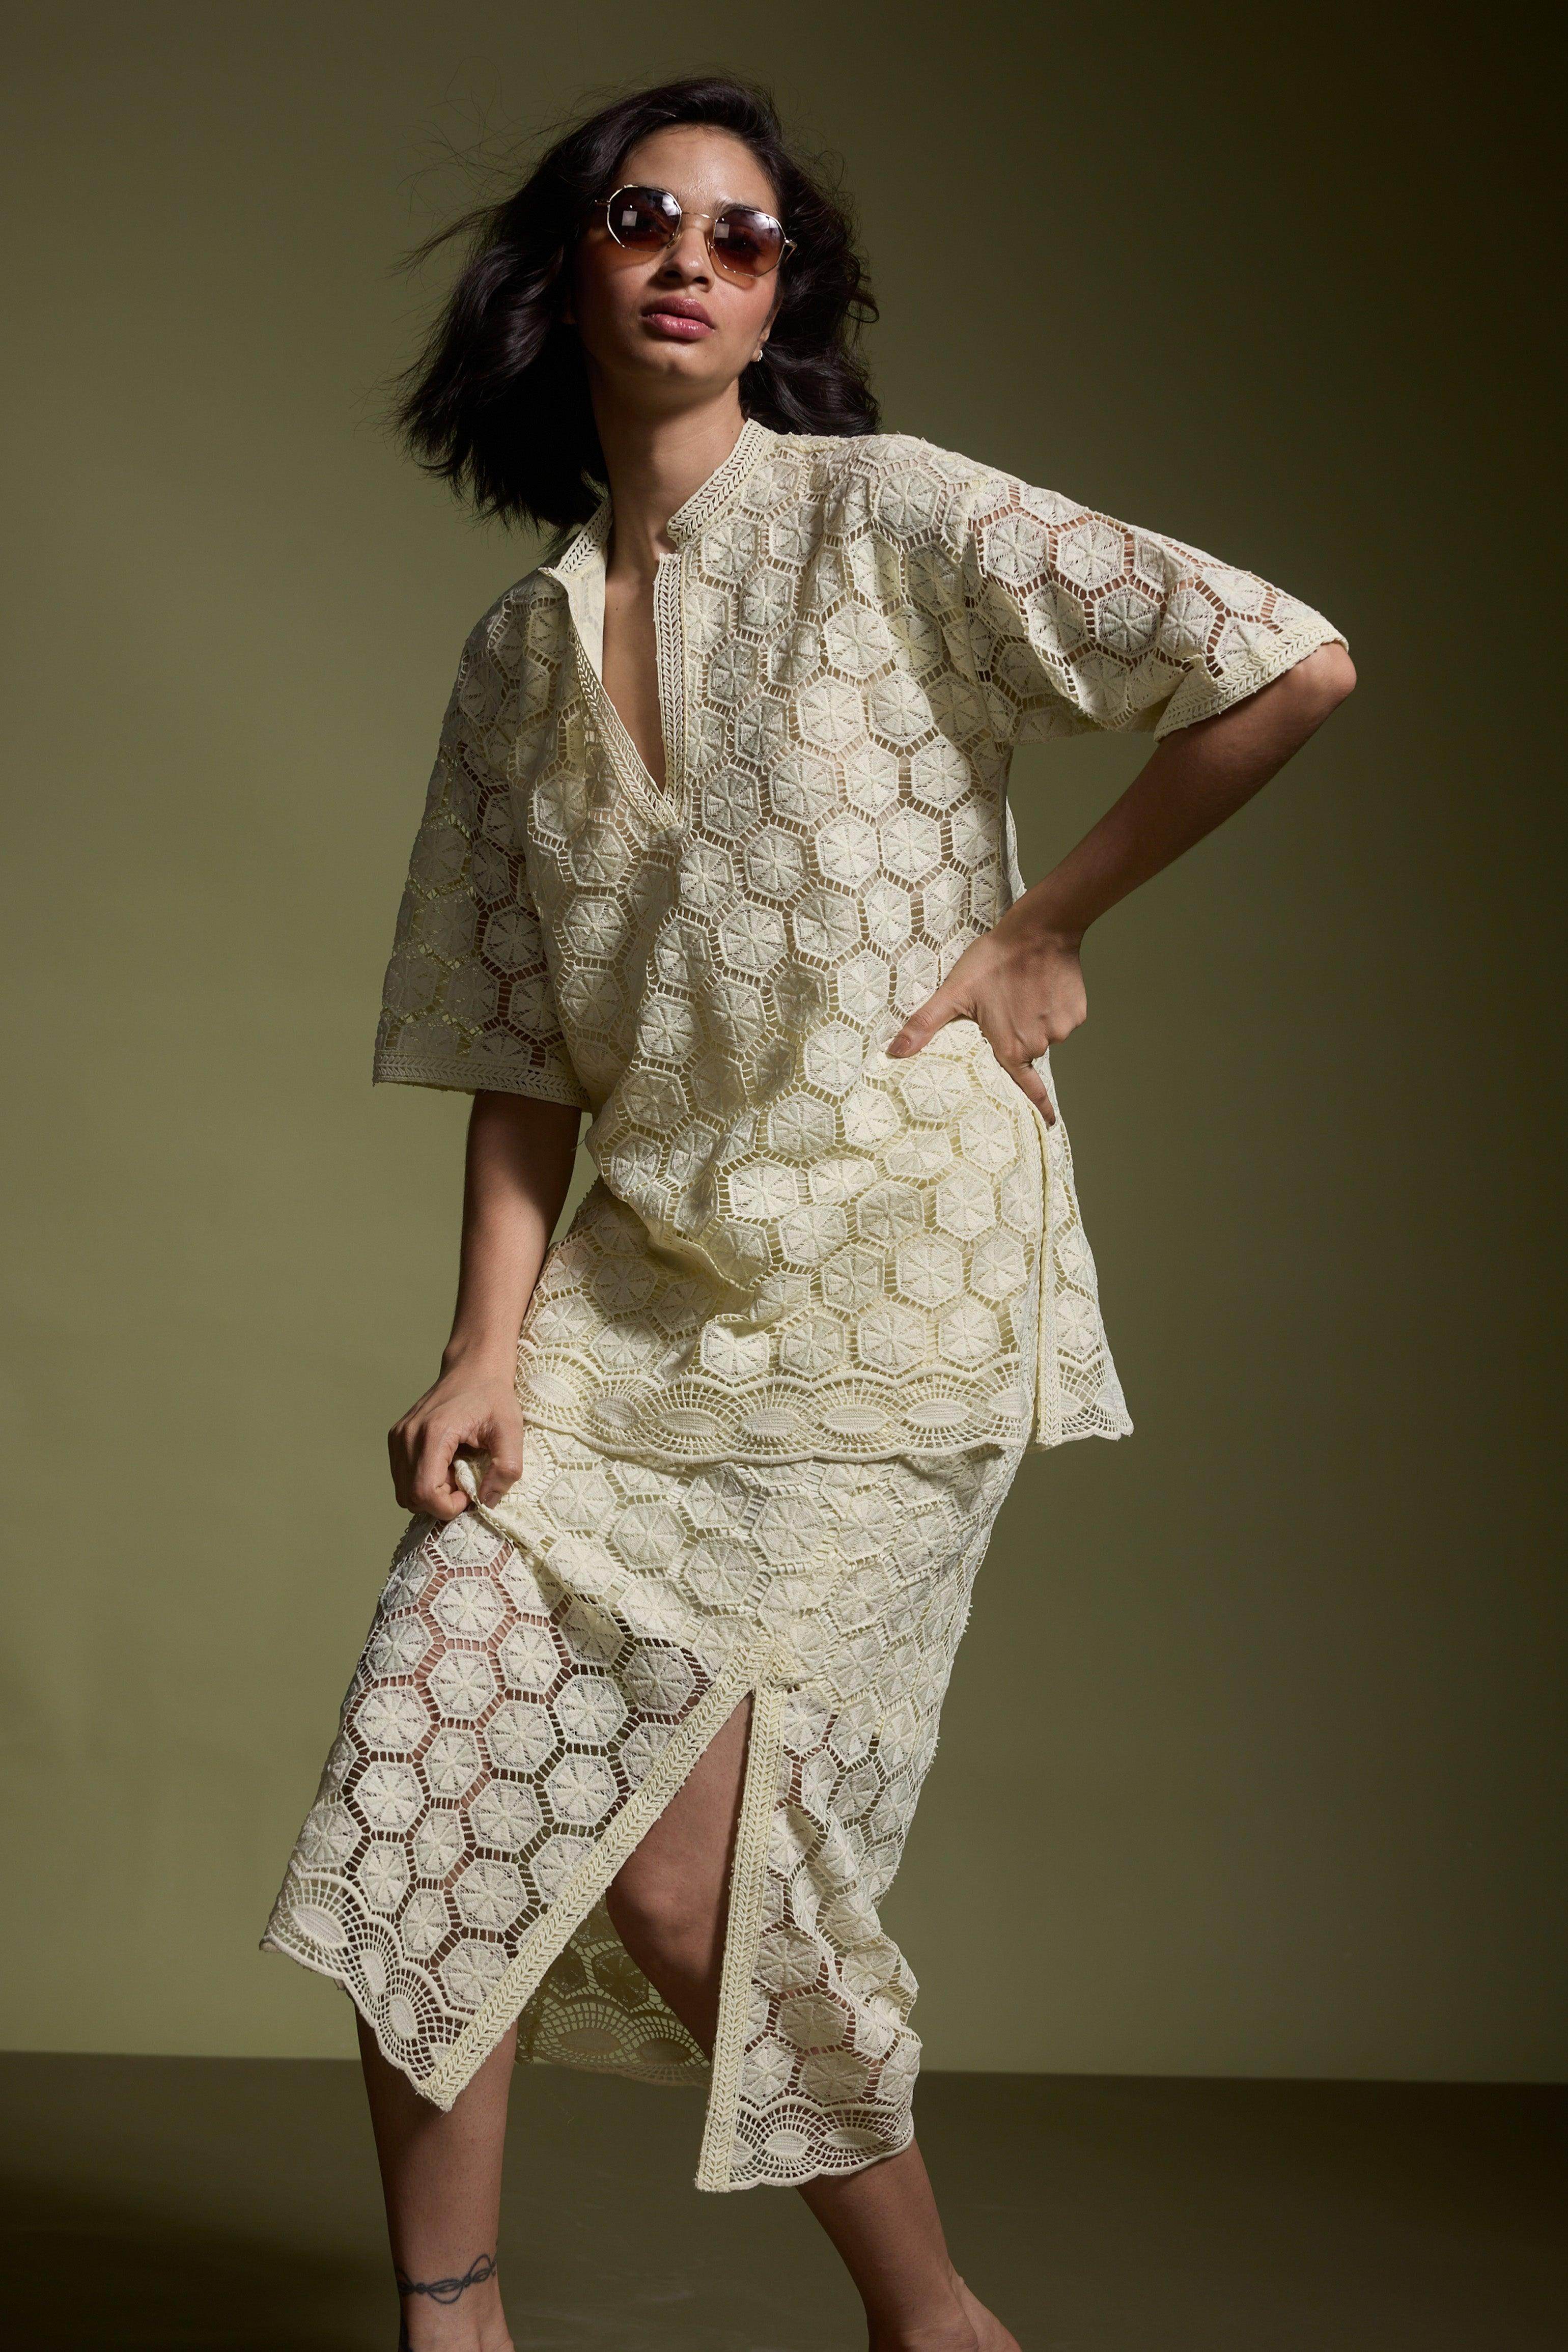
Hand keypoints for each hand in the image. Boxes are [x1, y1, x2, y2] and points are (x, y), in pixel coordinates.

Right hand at [388, 1355, 524, 1520]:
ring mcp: (398, 1437)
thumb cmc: (493, 1397)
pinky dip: (423, 1481)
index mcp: (433, 1433)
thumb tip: (487, 1501)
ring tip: (456, 1472)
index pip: (425, 1493)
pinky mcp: (397, 1438)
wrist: (474, 1367)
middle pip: (410, 1497)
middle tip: (465, 1483)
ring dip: (432, 1493)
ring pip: (404, 1491)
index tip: (470, 1493)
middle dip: (440, 1503)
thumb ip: (506, 1468)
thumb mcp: (512, 1431)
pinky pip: (403, 1477)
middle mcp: (407, 1436)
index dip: (448, 1506)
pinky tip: (445, 1465)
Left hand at [885, 907, 1086, 1120]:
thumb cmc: (994, 960)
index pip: (1026, 1088)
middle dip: (1015, 1036)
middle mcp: (1039, 1044)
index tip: (1047, 1126)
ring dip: (1034, 1019)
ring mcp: (1062, 1029)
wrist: (1040, 930)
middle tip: (1004, 1008)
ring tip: (1022, 991)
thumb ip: (925, 1025)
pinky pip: (1063, 1018)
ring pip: (1045, 1033)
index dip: (1037, 1108)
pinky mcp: (1078, 1012)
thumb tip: (894, 1053)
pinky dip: (1052, 1007)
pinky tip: (1040, 987)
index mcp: (1010, 1048)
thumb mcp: (953, 992)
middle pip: (1027, 1051)